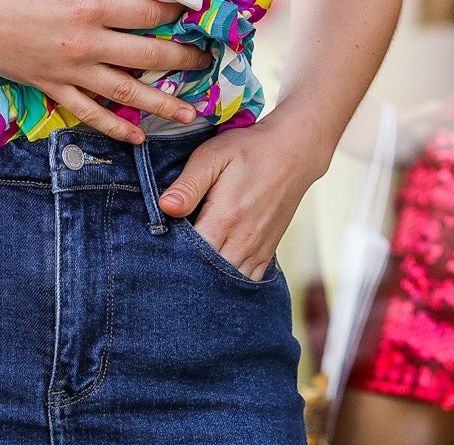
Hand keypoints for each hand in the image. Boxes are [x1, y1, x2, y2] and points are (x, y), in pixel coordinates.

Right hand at [0, 0, 212, 143]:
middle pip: (148, 53)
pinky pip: (92, 114)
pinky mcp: (55, 89)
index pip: (149, 9)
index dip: (178, 11)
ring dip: (161, 104)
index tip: (199, 16)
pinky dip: (117, 127)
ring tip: (188, 113)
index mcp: (91, 3)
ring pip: (127, 92)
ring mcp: (72, 70)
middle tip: (206, 63)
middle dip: (182, 58)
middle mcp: (87, 41)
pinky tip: (138, 136)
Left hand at [158, 109, 328, 278]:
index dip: (172, 258)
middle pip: (207, 276)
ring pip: (227, 284)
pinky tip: (216, 279)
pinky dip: (230, 285)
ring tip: (190, 276)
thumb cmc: (249, 150)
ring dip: (208, 283)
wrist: (294, 152)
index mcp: (224, 219)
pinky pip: (246, 282)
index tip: (159, 253)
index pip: (190, 255)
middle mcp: (243, 241)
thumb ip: (189, 184)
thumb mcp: (213, 156)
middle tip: (170, 270)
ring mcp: (257, 251)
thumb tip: (165, 207)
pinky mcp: (267, 254)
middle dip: (187, 275)